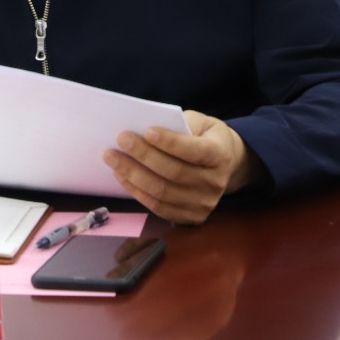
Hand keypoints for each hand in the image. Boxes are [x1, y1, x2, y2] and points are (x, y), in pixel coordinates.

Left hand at [103, 111, 260, 224]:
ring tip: (112, 158)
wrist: (226, 164)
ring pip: (162, 192)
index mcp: (220, 155)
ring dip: (133, 175)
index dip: (169, 142)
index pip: (194, 150)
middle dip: (143, 156)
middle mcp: (215, 183)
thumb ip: (181, 124)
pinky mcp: (191, 218)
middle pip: (174, 172)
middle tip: (121, 140)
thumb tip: (146, 130)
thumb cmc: (205, 137)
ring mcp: (204, 204)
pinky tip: (122, 176)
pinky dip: (137, 191)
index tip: (146, 130)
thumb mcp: (201, 122)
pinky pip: (158, 207)